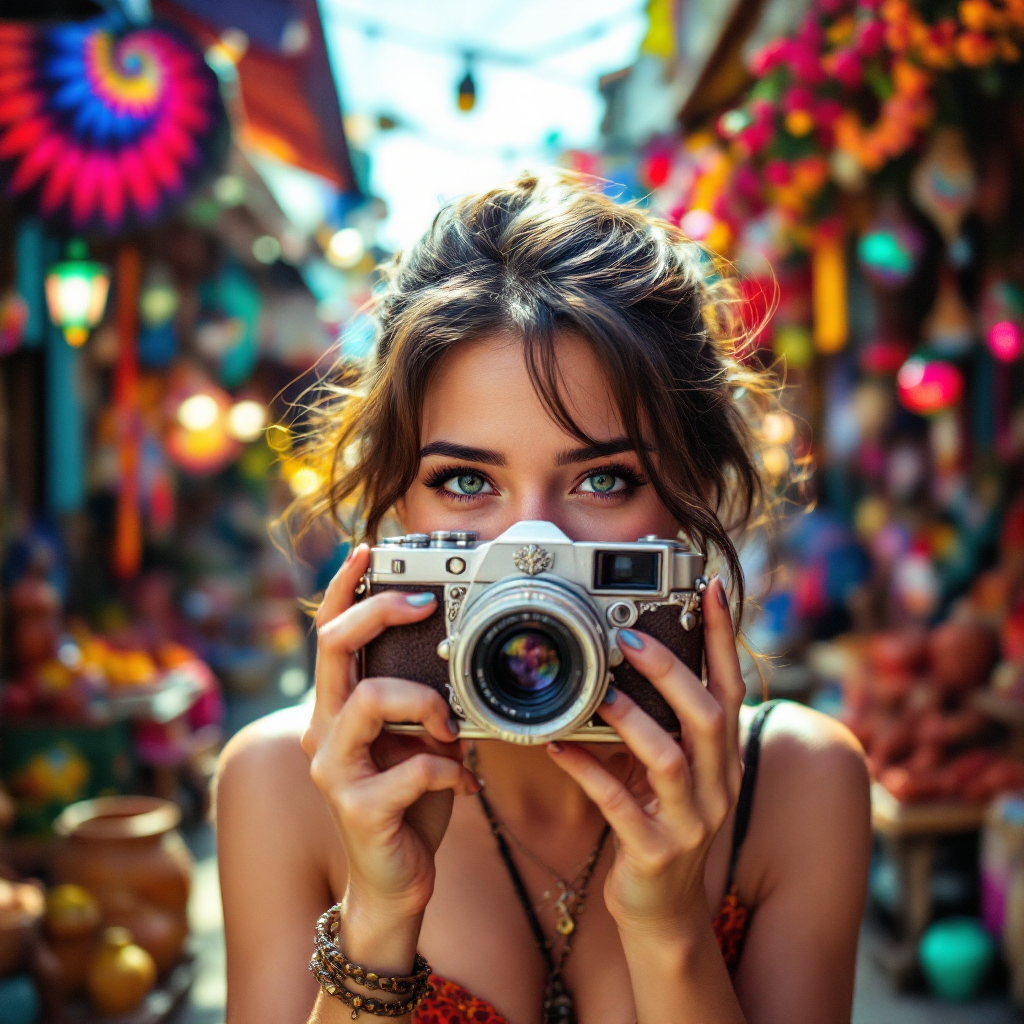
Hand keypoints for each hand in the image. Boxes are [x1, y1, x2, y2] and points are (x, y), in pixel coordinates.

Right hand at [301, 545, 479, 933]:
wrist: (392, 881)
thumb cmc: (406, 800)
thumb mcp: (416, 739)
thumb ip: (421, 701)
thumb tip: (454, 658)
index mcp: (338, 708)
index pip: (329, 634)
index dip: (342, 589)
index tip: (365, 550)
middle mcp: (324, 731)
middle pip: (333, 648)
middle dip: (379, 612)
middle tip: (422, 605)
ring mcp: (335, 769)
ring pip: (370, 699)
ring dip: (424, 702)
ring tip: (449, 728)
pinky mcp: (359, 808)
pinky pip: (411, 767)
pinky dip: (449, 769)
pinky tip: (464, 783)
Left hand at [547, 575, 744, 936]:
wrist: (665, 913)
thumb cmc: (665, 826)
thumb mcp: (680, 772)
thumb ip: (671, 724)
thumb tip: (643, 660)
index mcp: (726, 760)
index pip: (732, 687)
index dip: (722, 637)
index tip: (709, 588)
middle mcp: (718, 787)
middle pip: (709, 717)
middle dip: (671, 671)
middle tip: (630, 638)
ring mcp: (691, 823)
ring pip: (669, 759)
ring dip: (632, 720)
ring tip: (599, 691)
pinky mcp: (654, 853)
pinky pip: (617, 804)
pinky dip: (586, 769)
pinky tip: (557, 745)